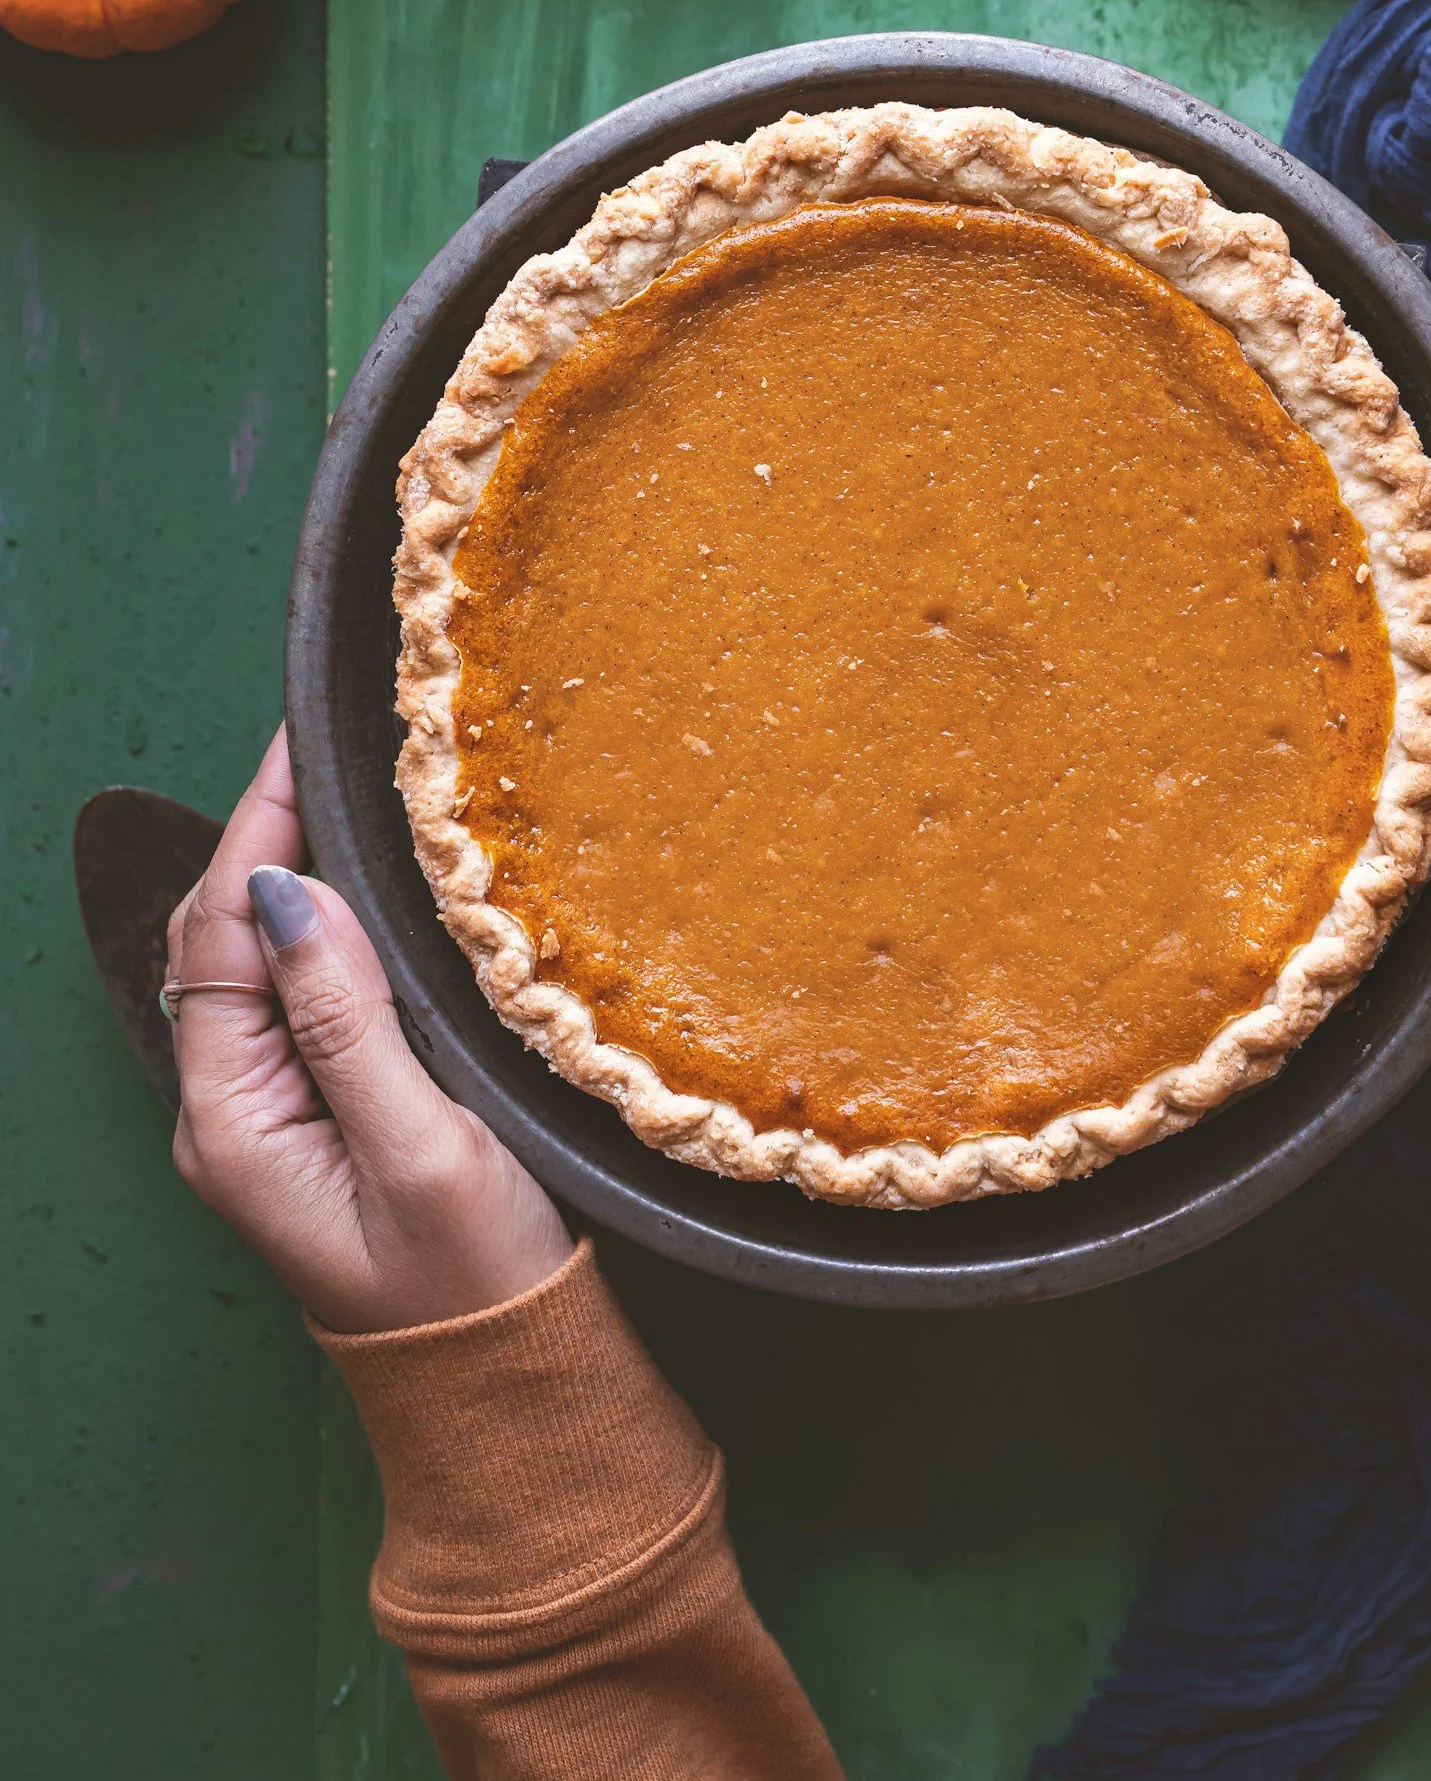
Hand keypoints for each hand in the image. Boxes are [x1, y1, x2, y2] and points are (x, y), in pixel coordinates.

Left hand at [168, 729, 572, 1333]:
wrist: (508, 1390)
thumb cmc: (475, 1287)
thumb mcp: (423, 1151)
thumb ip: (348, 1022)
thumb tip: (287, 894)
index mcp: (235, 1124)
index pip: (218, 936)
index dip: (256, 828)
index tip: (299, 743)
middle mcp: (231, 1115)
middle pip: (218, 941)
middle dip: (262, 834)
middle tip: (324, 746)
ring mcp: (270, 1118)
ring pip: (254, 964)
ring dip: (286, 873)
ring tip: (340, 794)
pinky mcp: (316, 1119)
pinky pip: (294, 997)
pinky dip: (317, 926)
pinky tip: (360, 891)